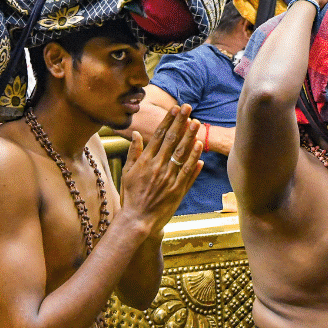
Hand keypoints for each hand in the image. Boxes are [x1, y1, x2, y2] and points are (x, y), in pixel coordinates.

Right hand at [120, 105, 202, 231]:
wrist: (137, 219)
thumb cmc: (131, 195)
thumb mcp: (128, 172)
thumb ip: (133, 152)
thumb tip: (137, 134)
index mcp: (145, 161)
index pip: (159, 136)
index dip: (167, 121)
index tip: (174, 108)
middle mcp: (157, 167)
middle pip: (171, 140)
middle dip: (180, 122)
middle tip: (188, 107)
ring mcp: (168, 178)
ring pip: (181, 153)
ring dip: (189, 136)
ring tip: (196, 122)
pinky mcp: (177, 189)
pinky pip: (188, 171)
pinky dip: (194, 159)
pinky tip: (199, 146)